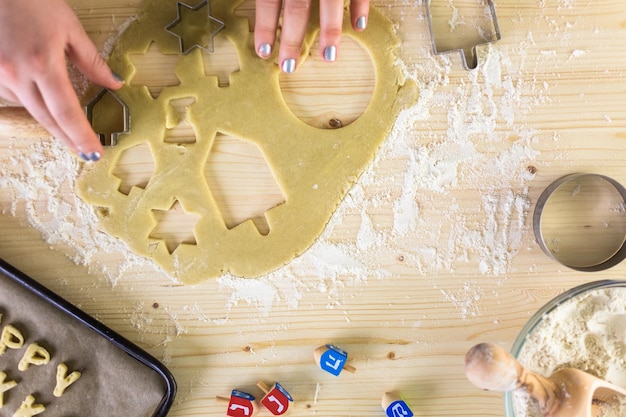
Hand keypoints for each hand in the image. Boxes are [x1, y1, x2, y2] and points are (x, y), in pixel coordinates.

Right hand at [0, 0, 122, 160]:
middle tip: (85, 152)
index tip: (94, 151)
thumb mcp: (69, 27)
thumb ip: (92, 61)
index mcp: (43, 63)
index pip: (67, 112)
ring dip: (51, 122)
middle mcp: (17, 74)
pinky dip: (32, 103)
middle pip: (48, 119)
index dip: (81, 136)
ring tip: (70, 132)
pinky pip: (14, 96)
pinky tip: (44, 104)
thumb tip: (114, 82)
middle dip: (69, 139)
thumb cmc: (31, 0)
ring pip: (30, 109)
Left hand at [254, 0, 369, 72]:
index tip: (263, 52)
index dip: (265, 27)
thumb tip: (268, 6)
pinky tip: (358, 26)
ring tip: (329, 57)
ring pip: (331, 1)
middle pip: (297, 7)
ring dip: (330, 30)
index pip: (269, 0)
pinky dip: (360, 7)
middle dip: (292, 39)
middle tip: (289, 66)